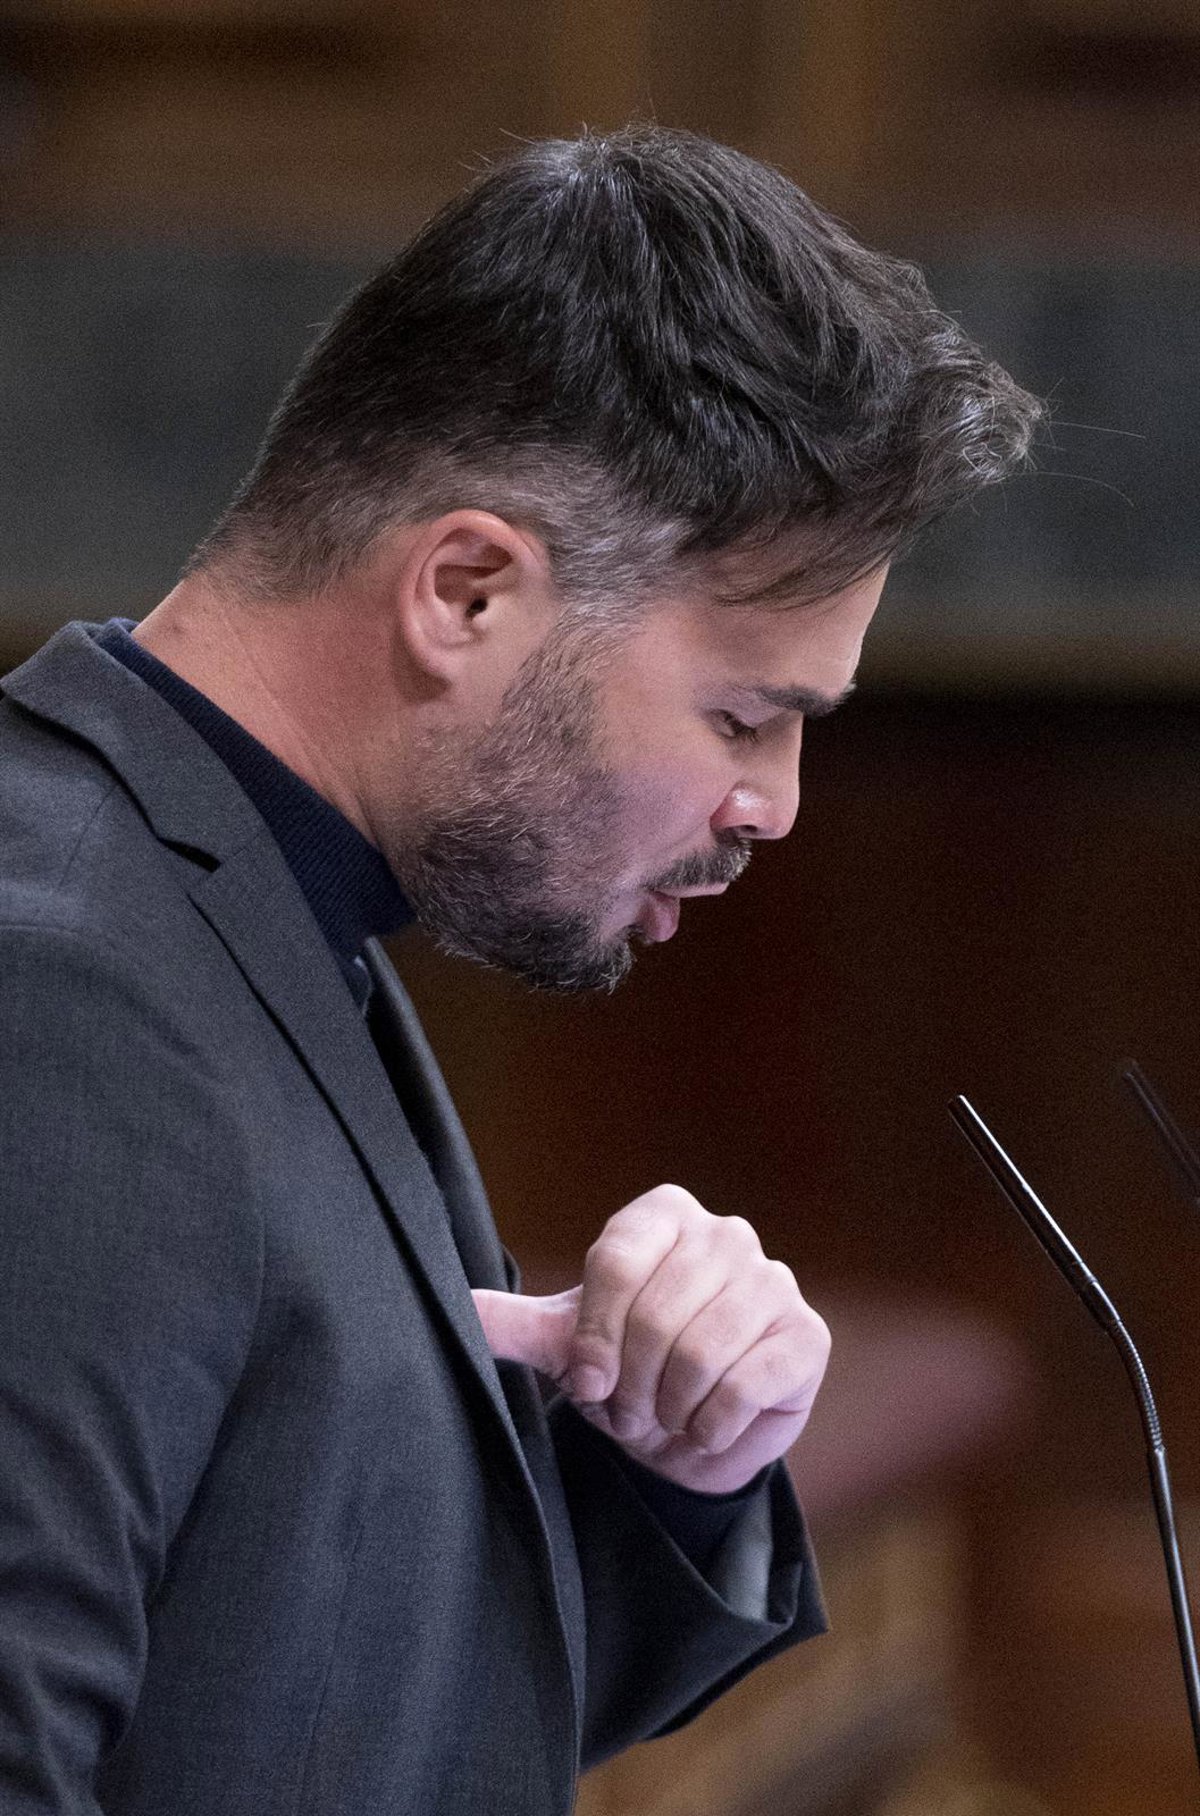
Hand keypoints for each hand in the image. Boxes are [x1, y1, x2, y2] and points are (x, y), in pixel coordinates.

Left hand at [471, 1185, 829, 1493]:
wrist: (691, 1426)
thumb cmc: (626, 1368)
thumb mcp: (564, 1344)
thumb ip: (513, 1324)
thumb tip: (456, 1307)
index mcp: (663, 1215)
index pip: (615, 1262)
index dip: (592, 1337)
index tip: (586, 1380)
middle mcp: (725, 1233)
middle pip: (655, 1314)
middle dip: (630, 1384)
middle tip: (630, 1406)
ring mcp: (773, 1280)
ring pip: (699, 1354)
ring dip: (668, 1407)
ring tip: (665, 1414)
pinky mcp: (806, 1334)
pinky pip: (743, 1387)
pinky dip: (709, 1425)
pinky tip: (706, 1424)